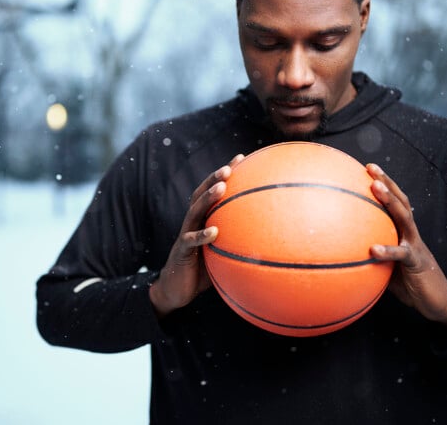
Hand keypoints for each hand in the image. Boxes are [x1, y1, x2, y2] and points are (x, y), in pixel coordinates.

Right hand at [149, 154, 244, 317]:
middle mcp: (192, 222)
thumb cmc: (202, 270)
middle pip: (201, 194)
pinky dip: (202, 235)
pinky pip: (191, 241)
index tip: (241, 157)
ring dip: (207, 198)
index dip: (224, 174)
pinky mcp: (181, 252)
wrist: (176, 290)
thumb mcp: (221, 254)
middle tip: (229, 168)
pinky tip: (214, 232)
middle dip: (214, 179)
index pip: (212, 191)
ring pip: (194, 211)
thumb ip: (237, 243)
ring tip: (221, 188)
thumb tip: (271, 240)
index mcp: (202, 219)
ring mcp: (185, 235)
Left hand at [366, 163, 446, 329]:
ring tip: (376, 188)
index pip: (394, 204)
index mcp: (403, 233)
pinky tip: (373, 248)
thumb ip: (370, 258)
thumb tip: (342, 255)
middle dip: (386, 182)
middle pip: (400, 202)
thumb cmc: (410, 285)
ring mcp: (416, 246)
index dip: (384, 186)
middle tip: (370, 167)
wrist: (439, 304)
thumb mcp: (387, 268)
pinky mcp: (417, 263)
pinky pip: (401, 254)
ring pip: (404, 218)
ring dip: (391, 201)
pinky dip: (388, 250)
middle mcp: (411, 234)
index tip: (367, 169)